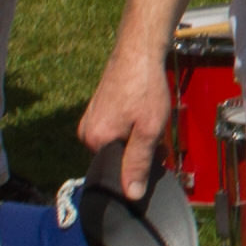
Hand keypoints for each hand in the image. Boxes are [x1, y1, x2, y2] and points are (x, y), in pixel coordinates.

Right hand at [74, 32, 174, 199]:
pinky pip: (116, 130)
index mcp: (95, 141)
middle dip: (140, 153)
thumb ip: (139, 163)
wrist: (138, 51)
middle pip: (117, 158)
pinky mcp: (98, 111)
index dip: (139, 169)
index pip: (115, 173)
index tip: (158, 157)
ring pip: (118, 143)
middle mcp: (86, 133)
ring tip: (151, 121)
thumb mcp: (149, 130)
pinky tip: (144, 115)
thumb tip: (131, 194)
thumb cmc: (145, 87)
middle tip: (159, 139)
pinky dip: (132, 128)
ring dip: (138, 140)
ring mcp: (90, 120)